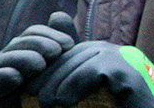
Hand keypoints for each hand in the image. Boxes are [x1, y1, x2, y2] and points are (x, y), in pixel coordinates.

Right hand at [0, 12, 78, 104]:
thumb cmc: (53, 102)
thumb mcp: (63, 73)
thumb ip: (62, 46)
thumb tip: (58, 14)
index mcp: (26, 52)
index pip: (33, 34)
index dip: (49, 34)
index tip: (69, 44)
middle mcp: (9, 61)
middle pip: (18, 43)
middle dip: (37, 44)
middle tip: (56, 52)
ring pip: (5, 58)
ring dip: (22, 58)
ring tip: (40, 64)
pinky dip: (2, 76)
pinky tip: (17, 77)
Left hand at [31, 42, 153, 107]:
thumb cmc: (117, 104)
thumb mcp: (88, 88)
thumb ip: (72, 74)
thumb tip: (47, 64)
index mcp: (96, 51)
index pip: (64, 55)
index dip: (46, 70)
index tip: (29, 87)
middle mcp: (107, 50)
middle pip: (68, 58)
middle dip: (48, 77)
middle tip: (31, 95)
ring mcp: (118, 58)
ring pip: (78, 65)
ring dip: (57, 85)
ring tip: (44, 102)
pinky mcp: (124, 72)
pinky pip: (93, 73)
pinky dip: (75, 86)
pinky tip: (64, 101)